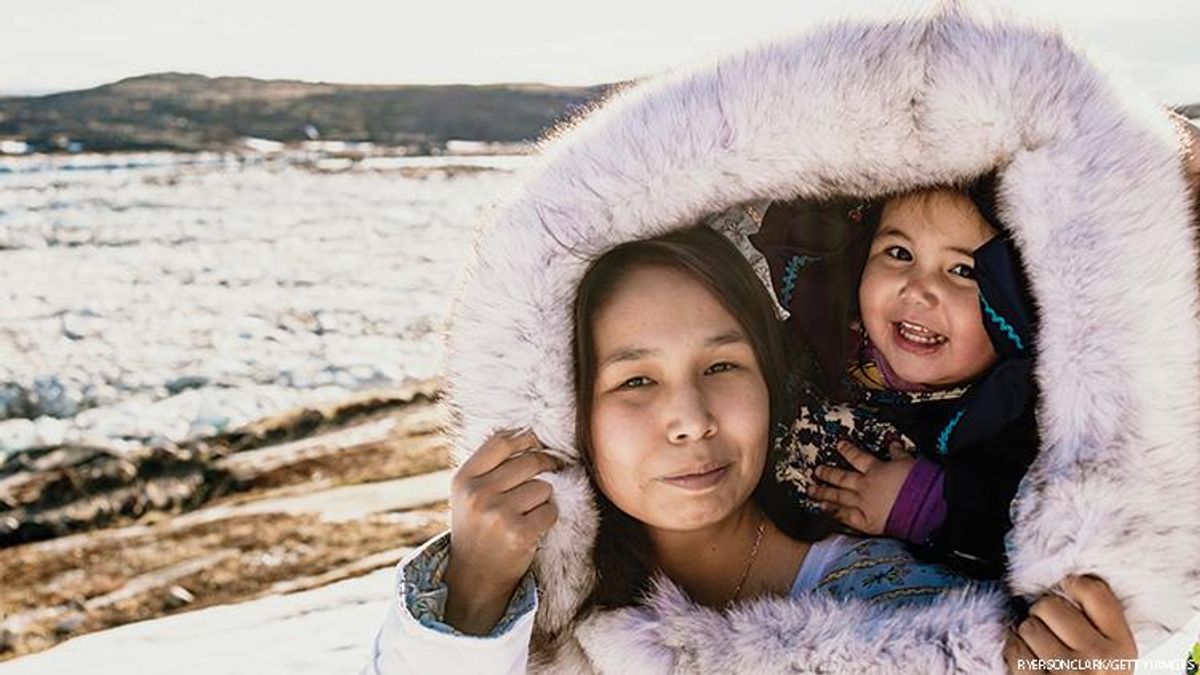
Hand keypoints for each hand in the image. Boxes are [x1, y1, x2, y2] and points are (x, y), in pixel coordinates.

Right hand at [443, 428, 559, 634]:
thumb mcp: (469, 494)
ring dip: (544, 498)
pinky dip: (548, 517)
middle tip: (550, 473)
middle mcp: (478, 494)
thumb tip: (530, 435)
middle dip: (545, 466)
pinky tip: (533, 528)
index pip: (501, 442)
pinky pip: (550, 510)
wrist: (473, 577)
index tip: (538, 444)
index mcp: (464, 479)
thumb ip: (491, 466)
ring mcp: (498, 514)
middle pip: (529, 462)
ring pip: (543, 487)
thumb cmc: (477, 528)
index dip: (526, 439)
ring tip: (528, 512)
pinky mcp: (519, 533)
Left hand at [809, 440, 913, 534]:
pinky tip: (823, 510)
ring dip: (823, 493)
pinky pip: (845, 516)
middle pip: (841, 477)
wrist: (926, 507)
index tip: (838, 445)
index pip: (857, 457)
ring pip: (837, 496)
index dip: (846, 450)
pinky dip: (833, 512)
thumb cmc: (921, 484)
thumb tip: (893, 443)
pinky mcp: (865, 520)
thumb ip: (898, 453)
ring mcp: (862, 503)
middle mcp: (865, 485)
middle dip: (827, 474)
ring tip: (811, 490)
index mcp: (876, 469)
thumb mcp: (910, 462)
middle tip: (816, 471)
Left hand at [1003, 575, 1136, 673]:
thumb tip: (1067, 580)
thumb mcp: (1112, 656)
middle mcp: (1100, 659)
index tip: (1068, 595)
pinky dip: (1016, 653)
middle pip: (1050, 605)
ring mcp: (1069, 673)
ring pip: (1028, 626)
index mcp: (1123, 647)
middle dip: (1043, 615)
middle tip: (1052, 631)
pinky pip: (1015, 650)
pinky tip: (1030, 663)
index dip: (1072, 586)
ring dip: (1028, 636)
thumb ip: (1099, 625)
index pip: (1093, 589)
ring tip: (1042, 651)